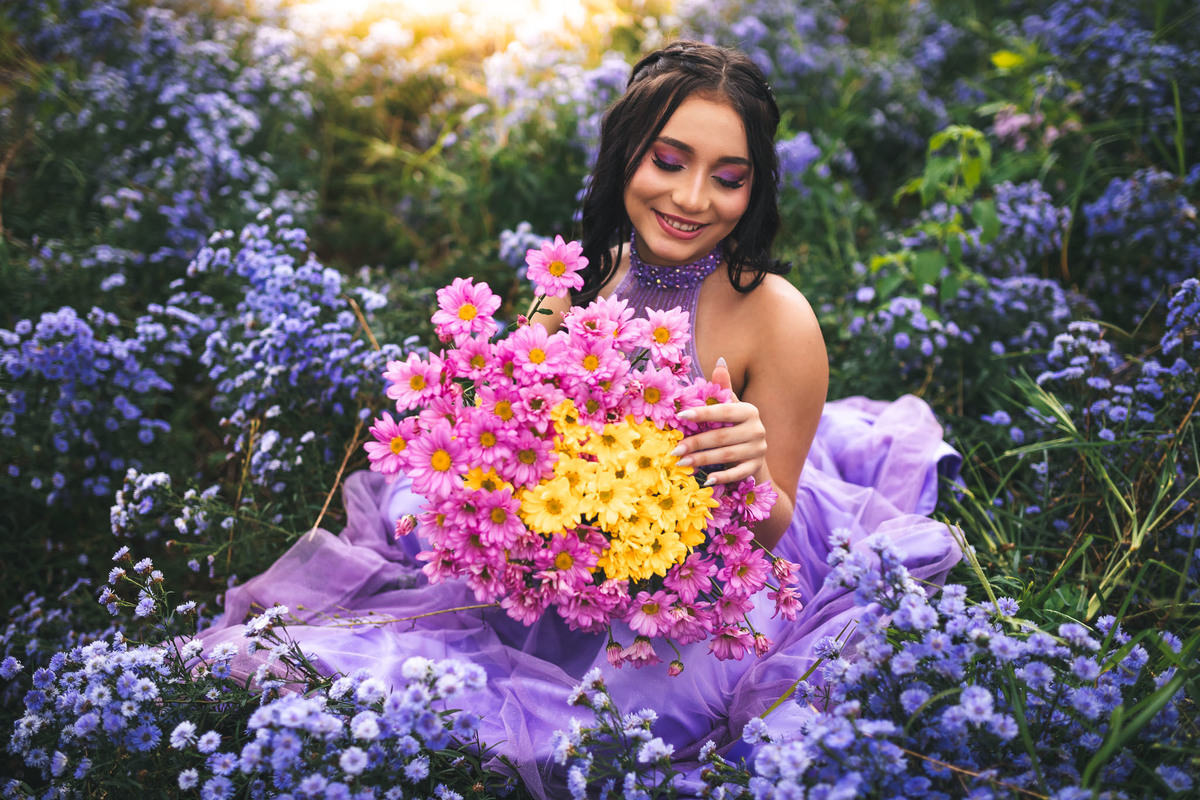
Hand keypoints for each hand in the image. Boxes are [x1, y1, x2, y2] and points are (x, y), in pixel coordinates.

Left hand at [674, 357, 767, 486]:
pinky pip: (738, 473)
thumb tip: (719, 362)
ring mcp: (759, 450)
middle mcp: (757, 429)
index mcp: (748, 411)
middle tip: (674, 449)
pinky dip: (722, 477)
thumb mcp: (729, 407)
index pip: (723, 411)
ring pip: (727, 455)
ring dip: (703, 460)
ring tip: (681, 462)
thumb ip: (722, 389)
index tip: (680, 416)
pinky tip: (706, 480)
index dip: (702, 413)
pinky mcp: (756, 468)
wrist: (753, 455)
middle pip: (722, 436)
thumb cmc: (734, 427)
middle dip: (696, 443)